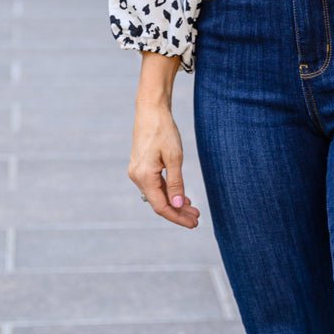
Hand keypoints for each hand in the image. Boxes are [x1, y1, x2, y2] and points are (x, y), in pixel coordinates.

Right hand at [128, 100, 200, 228]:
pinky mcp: (141, 167)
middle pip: (159, 203)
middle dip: (178, 212)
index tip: (193, 223)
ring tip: (193, 209)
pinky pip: (155, 186)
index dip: (177, 217)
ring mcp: (137, 172)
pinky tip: (181, 197)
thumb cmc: (163, 130)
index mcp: (143, 176)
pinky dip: (168, 192)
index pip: (161, 206)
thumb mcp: (174, 158)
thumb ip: (176, 183)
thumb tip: (176, 205)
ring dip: (174, 203)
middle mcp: (137, 177)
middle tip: (197, 219)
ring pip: (157, 195)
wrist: (151, 110)